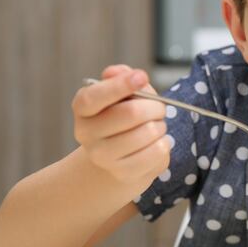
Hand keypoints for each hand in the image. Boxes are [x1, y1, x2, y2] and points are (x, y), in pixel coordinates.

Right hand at [72, 65, 169, 183]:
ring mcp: (103, 156)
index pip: (94, 97)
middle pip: (132, 113)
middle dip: (155, 106)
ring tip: (155, 127)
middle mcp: (86, 133)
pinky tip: (156, 143)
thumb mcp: (122, 92)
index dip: (120, 85)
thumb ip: (123, 77)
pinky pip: (157, 153)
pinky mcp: (123, 172)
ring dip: (161, 126)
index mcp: (83, 107)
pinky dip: (164, 144)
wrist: (117, 155)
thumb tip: (124, 73)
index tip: (141, 76)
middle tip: (159, 109)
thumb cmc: (122, 115)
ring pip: (148, 133)